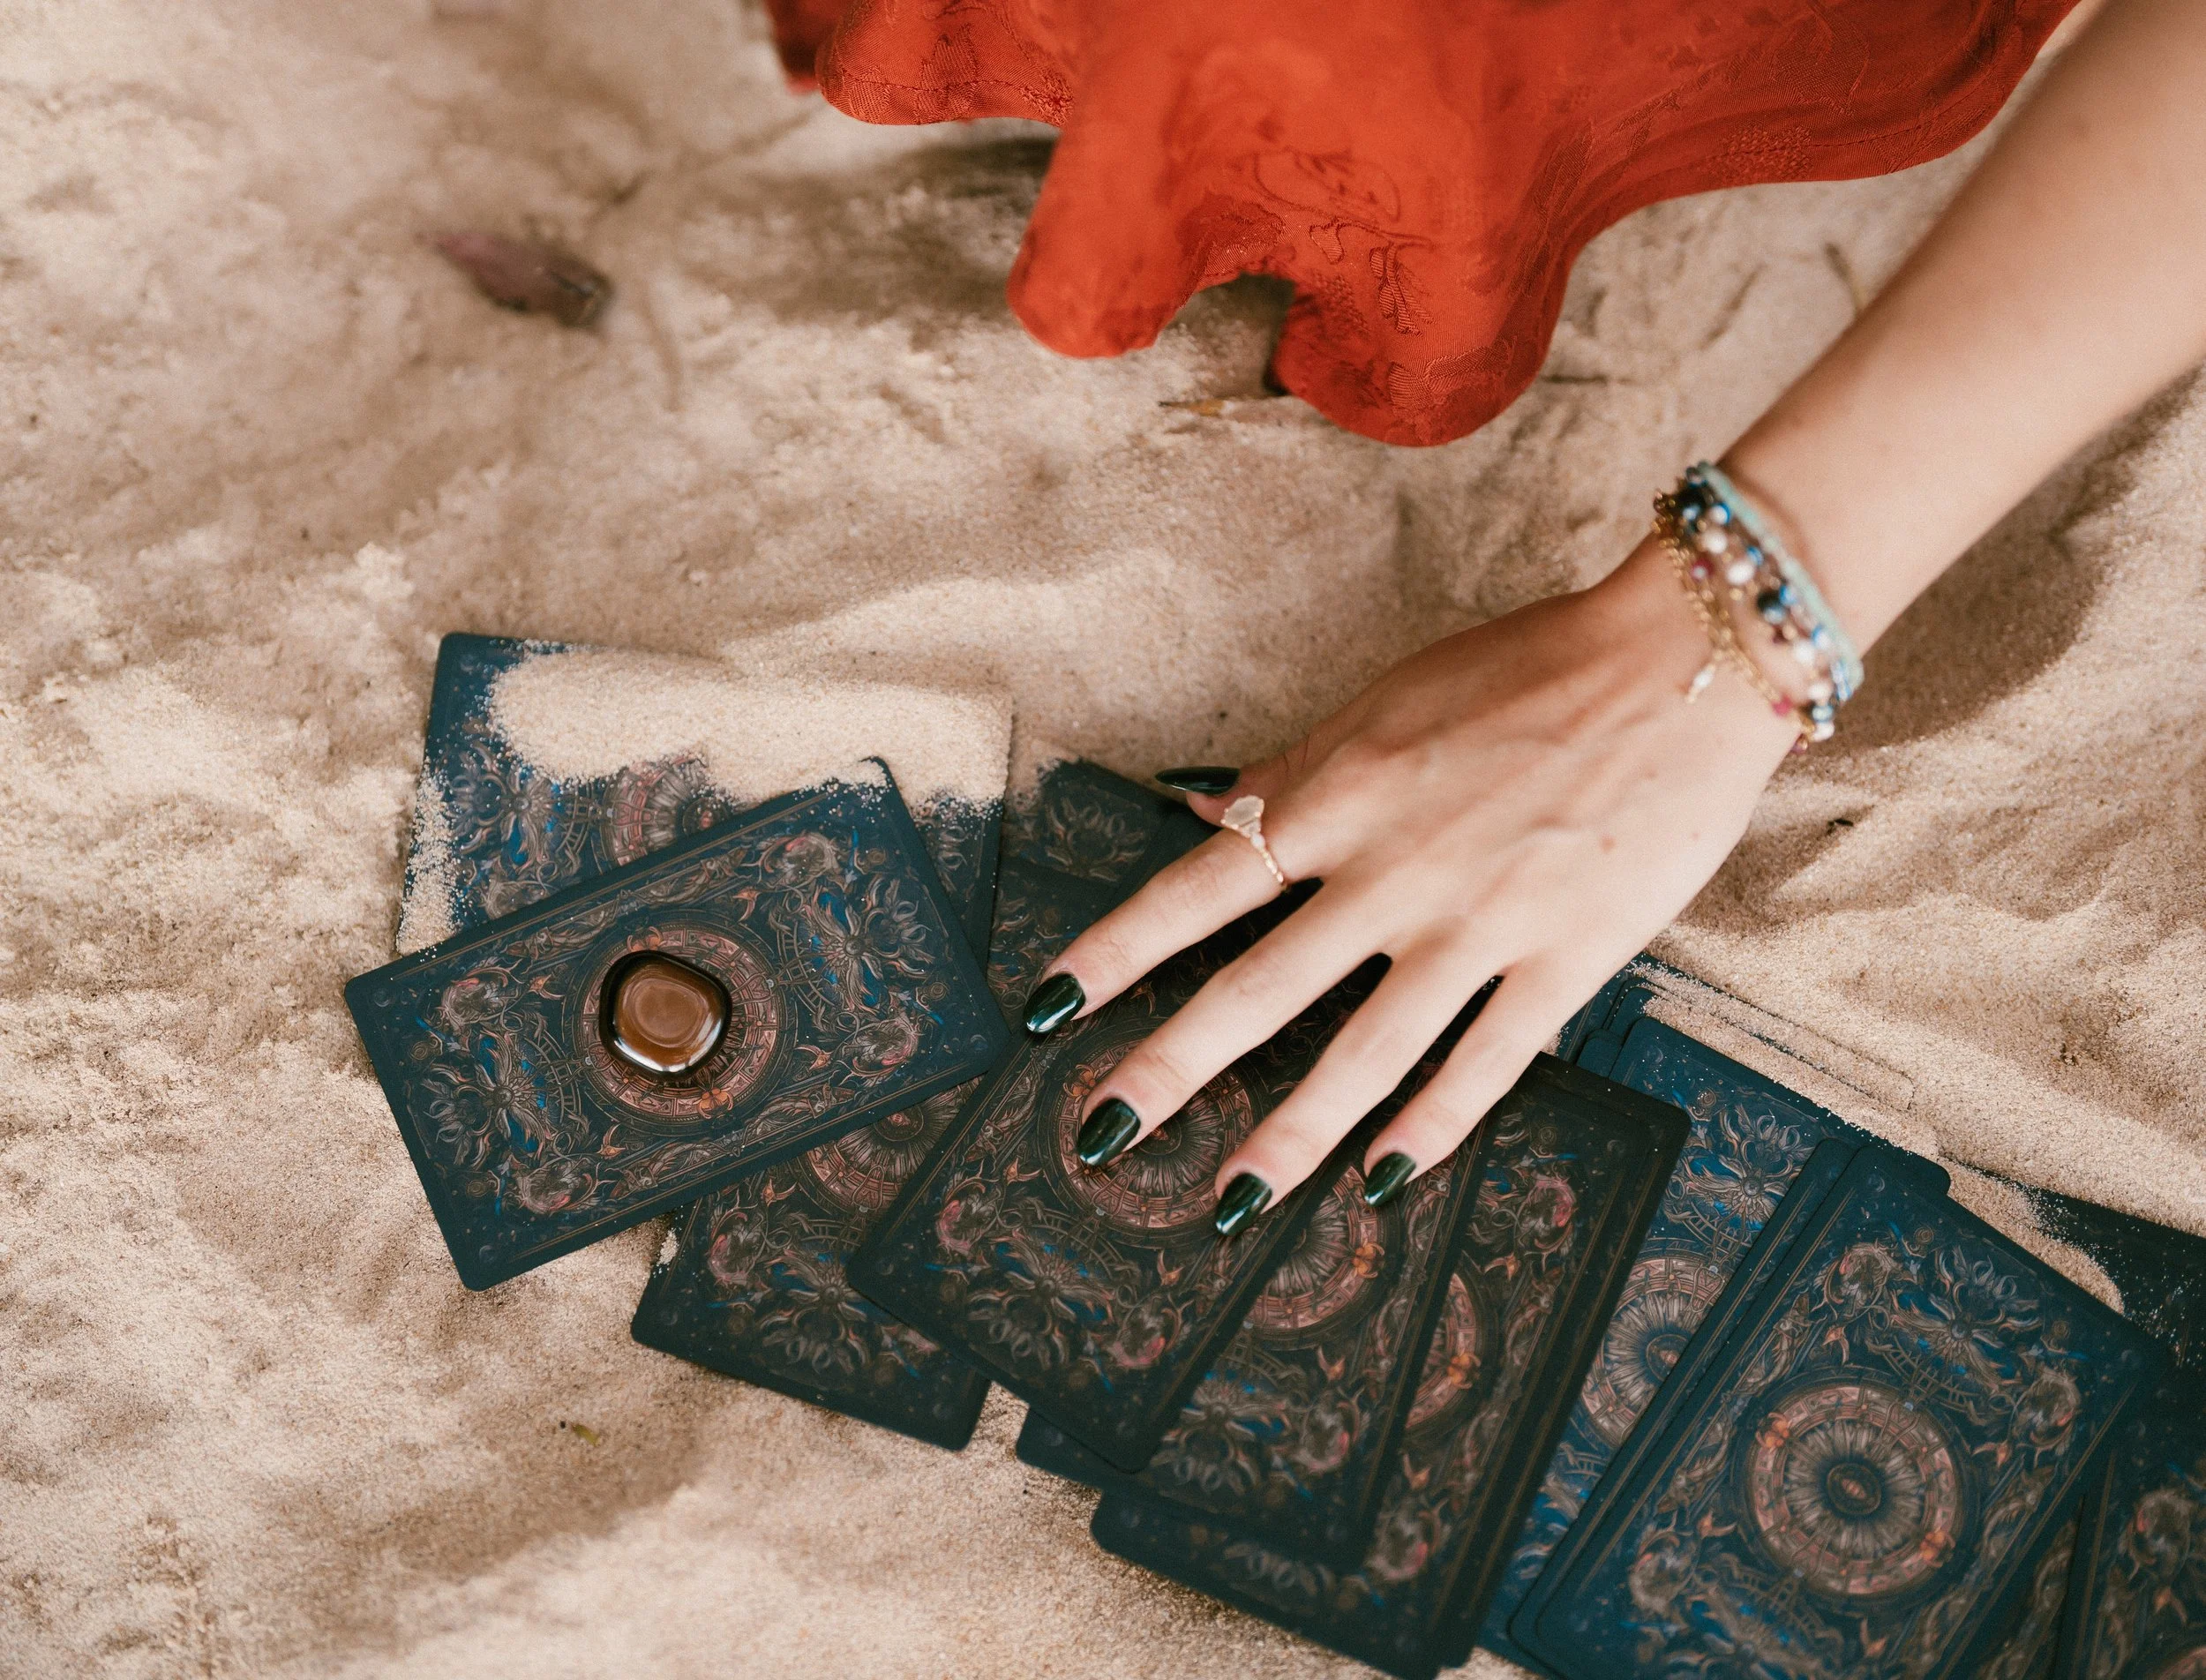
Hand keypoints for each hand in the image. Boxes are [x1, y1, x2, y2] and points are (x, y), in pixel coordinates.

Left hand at [1022, 535, 1798, 1229]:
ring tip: (1231, 1199)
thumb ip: (1292, 768)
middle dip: (1172, 1070)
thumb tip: (1202, 813)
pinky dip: (1432, 1125)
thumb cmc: (1525, 669)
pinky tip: (1383, 1181)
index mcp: (1339, 800)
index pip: (1198, 892)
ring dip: (1292, 1132)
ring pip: (1365, 1052)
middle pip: (1260, 990)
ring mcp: (1478, 926)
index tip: (1049, 1011)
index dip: (1116, 955)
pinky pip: (1486, 1062)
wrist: (1679, 663)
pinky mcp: (1565, 961)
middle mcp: (1391, 874)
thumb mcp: (1385, 701)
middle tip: (1101, 1139)